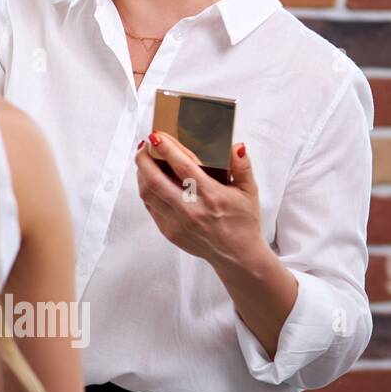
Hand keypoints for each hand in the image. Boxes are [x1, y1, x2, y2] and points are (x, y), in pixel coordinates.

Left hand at [134, 131, 265, 269]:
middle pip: (156, 180)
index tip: (156, 136)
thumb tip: (236, 146)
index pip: (183, 167)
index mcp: (212, 196)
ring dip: (141, 173)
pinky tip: (148, 179)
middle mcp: (192, 210)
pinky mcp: (169, 231)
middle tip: (144, 145)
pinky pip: (150, 206)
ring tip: (144, 160)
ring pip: (148, 193)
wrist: (237, 255)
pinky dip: (146, 190)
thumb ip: (242, 167)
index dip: (167, 150)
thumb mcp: (249, 191)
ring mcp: (177, 222)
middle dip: (145, 159)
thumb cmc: (243, 220)